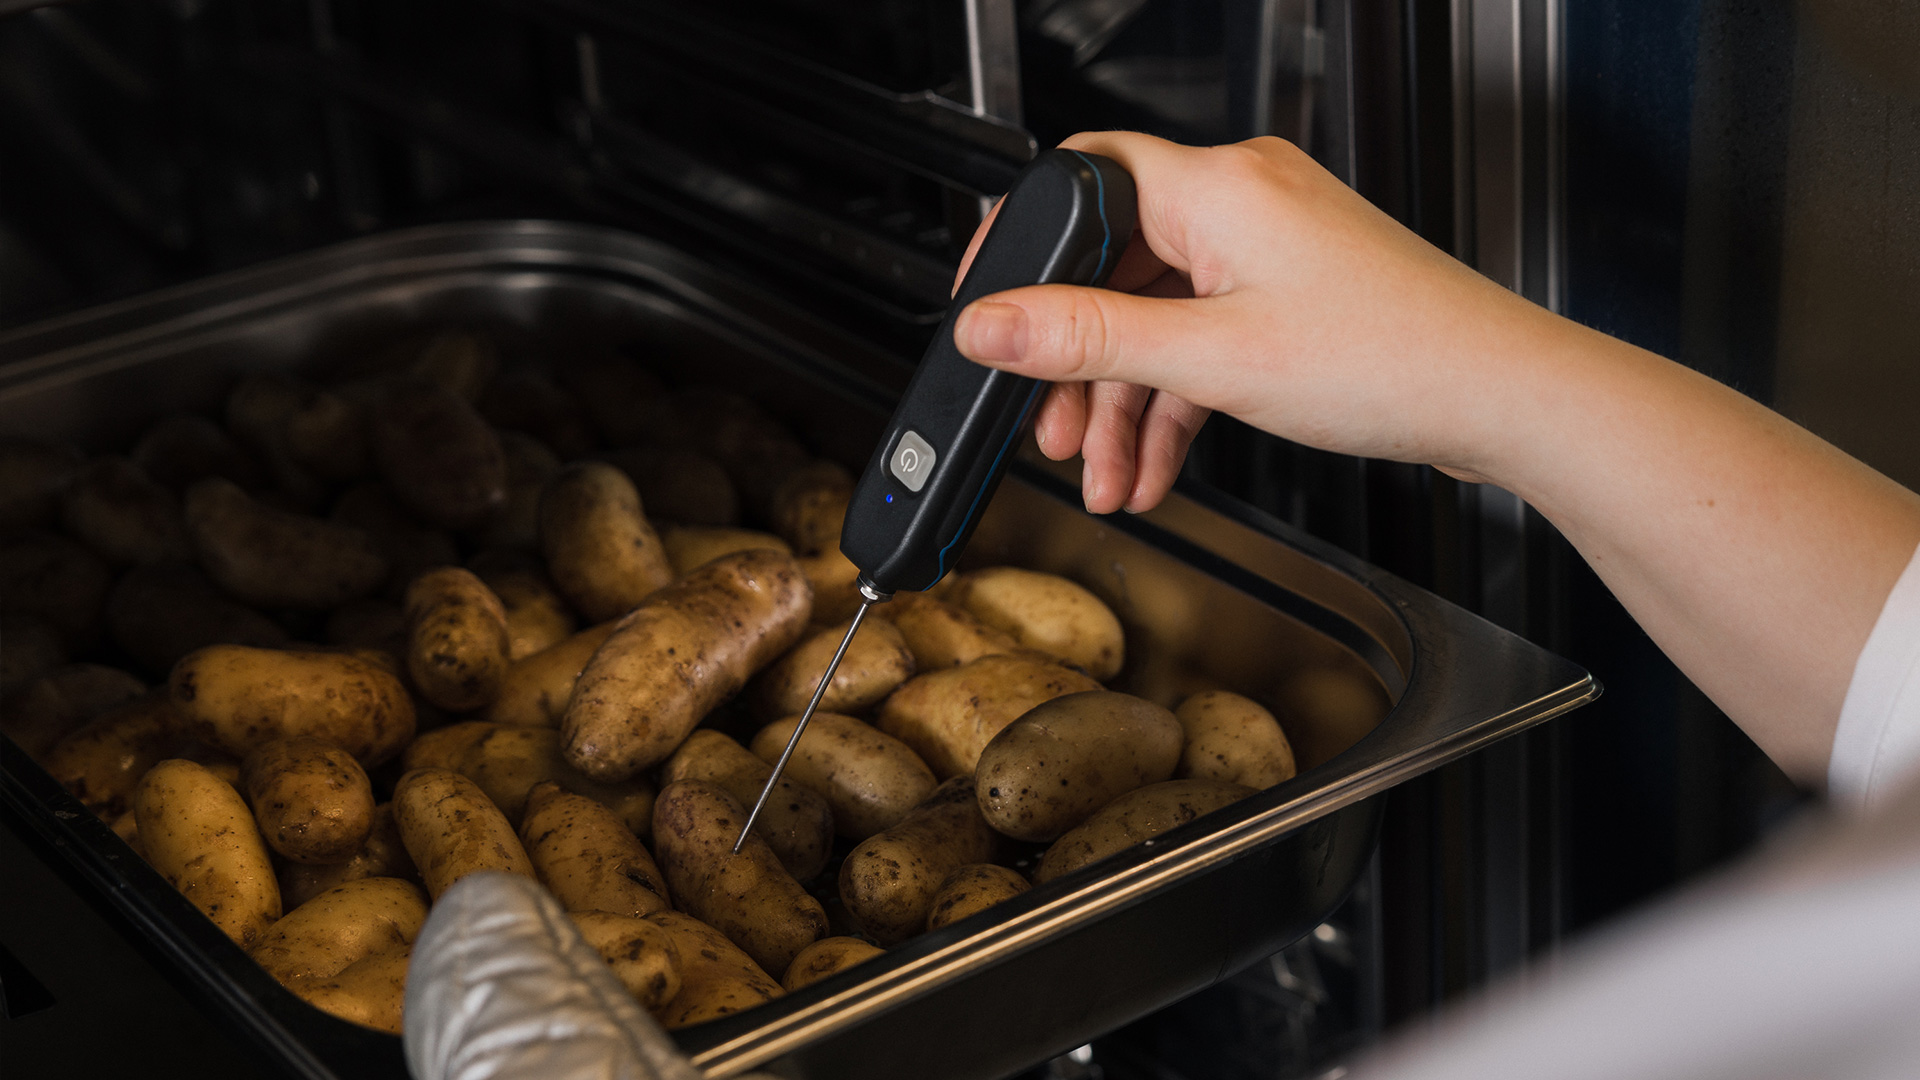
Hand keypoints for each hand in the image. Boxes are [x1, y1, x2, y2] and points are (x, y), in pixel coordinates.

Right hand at [952, 132, 1550, 509]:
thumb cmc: (1392, 359)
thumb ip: (1087, 340)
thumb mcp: (1210, 358)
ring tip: (1109, 477)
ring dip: (1127, 406)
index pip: (1079, 183)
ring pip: (1160, 319)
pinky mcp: (1293, 294)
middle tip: (1054, 431)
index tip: (991, 310)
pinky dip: (1177, 403)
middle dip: (1080, 367)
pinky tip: (1157, 468)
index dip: (1021, 246)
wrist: (1501, 399)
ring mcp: (1270, 248)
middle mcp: (1241, 200)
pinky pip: (1205, 339)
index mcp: (1215, 185)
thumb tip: (990, 324)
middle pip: (1115, 270)